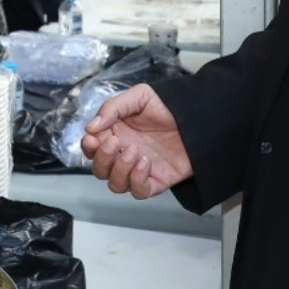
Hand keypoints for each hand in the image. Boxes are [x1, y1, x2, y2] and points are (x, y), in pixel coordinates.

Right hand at [82, 84, 192, 198]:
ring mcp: (139, 169)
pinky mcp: (155, 181)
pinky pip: (138, 191)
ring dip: (119, 170)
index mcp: (116, 134)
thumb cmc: (169, 105)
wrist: (200, 117)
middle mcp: (124, 154)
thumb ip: (112, 108)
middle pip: (100, 170)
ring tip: (134, 151)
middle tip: (115, 142)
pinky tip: (145, 163)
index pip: (92, 149)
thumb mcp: (139, 97)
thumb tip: (91, 127)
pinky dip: (136, 180)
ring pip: (115, 184)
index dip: (89, 147)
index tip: (93, 138)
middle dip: (103, 158)